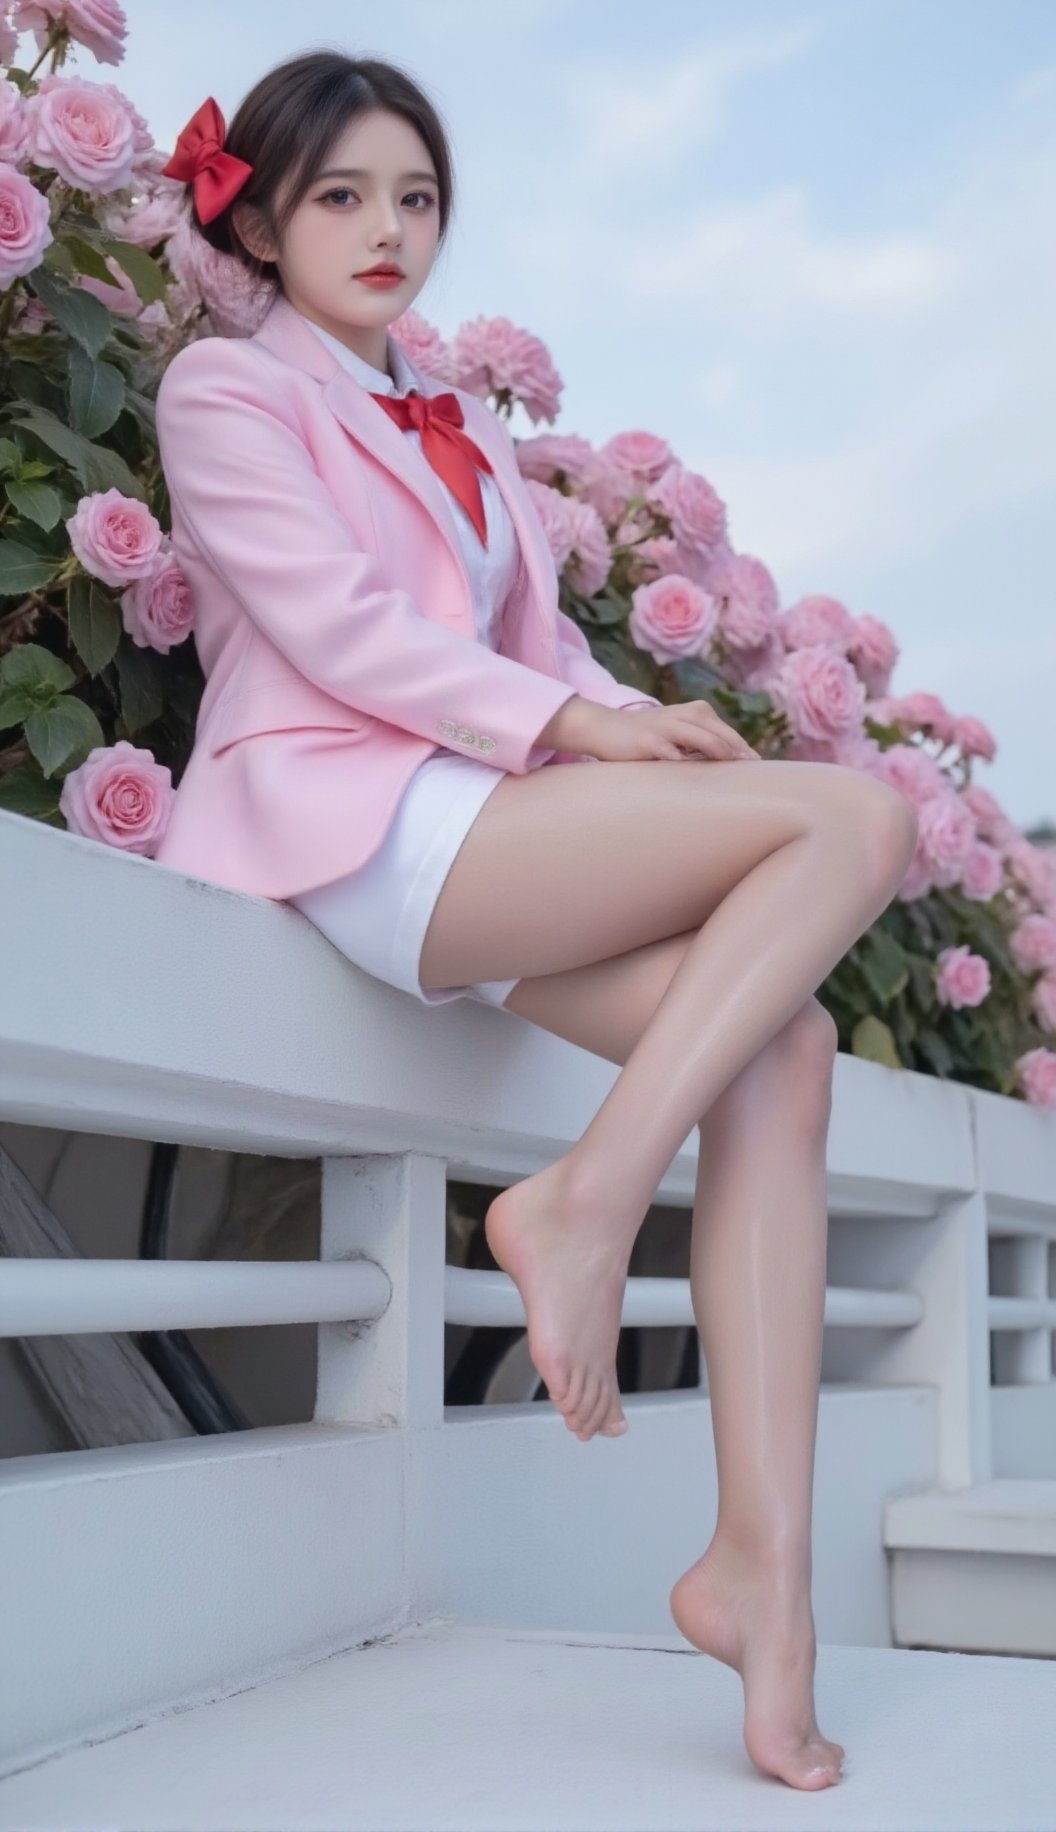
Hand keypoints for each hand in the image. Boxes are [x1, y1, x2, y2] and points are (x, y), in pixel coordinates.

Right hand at [548, 695, 761, 763]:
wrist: (606, 729)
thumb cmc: (647, 738)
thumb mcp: (678, 735)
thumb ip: (701, 743)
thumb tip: (730, 762)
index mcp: (694, 713)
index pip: (725, 730)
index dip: (742, 747)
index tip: (758, 764)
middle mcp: (682, 715)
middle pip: (717, 731)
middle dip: (736, 748)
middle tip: (753, 766)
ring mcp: (664, 726)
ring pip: (697, 735)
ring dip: (716, 748)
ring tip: (732, 763)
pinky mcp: (646, 739)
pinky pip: (666, 747)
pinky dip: (677, 755)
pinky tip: (687, 766)